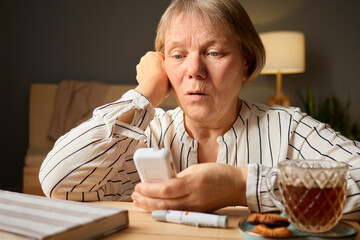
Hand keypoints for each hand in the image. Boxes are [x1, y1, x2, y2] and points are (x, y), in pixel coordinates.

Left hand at [131, 163, 247, 211]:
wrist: (237, 186)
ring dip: (151, 207)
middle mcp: (195, 198)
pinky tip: (153, 206)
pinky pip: (176, 212)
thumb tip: (163, 181)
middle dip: (146, 200)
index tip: (139, 185)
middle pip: (165, 203)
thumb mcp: (197, 168)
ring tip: (139, 201)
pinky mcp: (197, 212)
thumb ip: (179, 175)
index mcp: (194, 182)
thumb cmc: (219, 173)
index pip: (167, 188)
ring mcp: (196, 207)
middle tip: (134, 195)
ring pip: (168, 211)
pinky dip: (162, 210)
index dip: (150, 188)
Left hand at [135, 51, 170, 106]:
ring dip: (152, 72)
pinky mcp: (138, 76)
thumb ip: (167, 62)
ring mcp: (139, 67)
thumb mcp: (169, 66)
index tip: (168, 69)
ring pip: (148, 68)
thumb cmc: (163, 77)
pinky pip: (144, 76)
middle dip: (157, 67)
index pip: (160, 56)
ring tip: (158, 80)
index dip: (165, 63)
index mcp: (151, 54)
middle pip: (153, 62)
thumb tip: (167, 63)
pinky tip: (153, 83)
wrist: (154, 88)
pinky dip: (148, 78)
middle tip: (163, 74)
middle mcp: (144, 59)